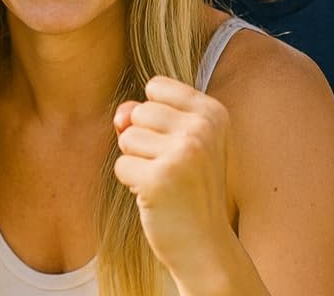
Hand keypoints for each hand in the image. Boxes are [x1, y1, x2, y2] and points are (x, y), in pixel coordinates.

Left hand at [113, 76, 235, 273]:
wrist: (206, 246)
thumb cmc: (189, 189)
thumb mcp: (178, 143)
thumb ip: (146, 115)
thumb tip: (120, 116)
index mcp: (213, 113)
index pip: (156, 86)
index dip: (155, 117)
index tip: (180, 145)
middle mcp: (202, 129)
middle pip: (139, 111)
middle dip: (144, 141)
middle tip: (172, 170)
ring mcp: (183, 153)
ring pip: (126, 137)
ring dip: (138, 162)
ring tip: (166, 183)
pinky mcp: (159, 179)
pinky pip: (121, 166)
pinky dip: (132, 183)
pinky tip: (157, 198)